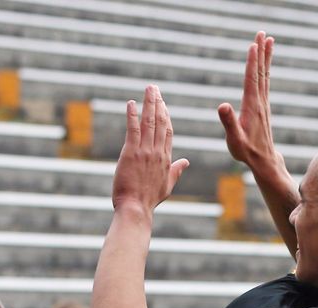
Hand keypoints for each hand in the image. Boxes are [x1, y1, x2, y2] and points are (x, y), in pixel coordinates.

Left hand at [111, 85, 189, 213]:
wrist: (136, 208)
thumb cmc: (149, 200)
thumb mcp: (167, 185)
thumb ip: (176, 171)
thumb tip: (186, 162)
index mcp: (166, 159)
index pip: (168, 132)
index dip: (166, 115)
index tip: (163, 103)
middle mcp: (158, 152)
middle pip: (161, 122)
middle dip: (158, 103)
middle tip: (154, 88)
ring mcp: (145, 151)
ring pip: (150, 122)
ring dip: (149, 103)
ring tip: (148, 89)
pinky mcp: (131, 153)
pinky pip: (133, 129)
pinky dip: (132, 115)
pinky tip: (131, 103)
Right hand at [217, 31, 282, 170]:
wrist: (263, 159)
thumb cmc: (246, 150)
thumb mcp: (234, 139)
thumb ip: (228, 122)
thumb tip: (222, 105)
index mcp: (252, 106)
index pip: (252, 79)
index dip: (252, 61)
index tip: (254, 45)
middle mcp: (260, 101)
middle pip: (261, 72)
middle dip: (261, 52)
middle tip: (263, 33)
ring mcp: (263, 103)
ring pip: (265, 75)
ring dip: (265, 57)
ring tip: (268, 40)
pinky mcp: (263, 106)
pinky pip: (265, 82)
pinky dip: (265, 69)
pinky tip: (264, 65)